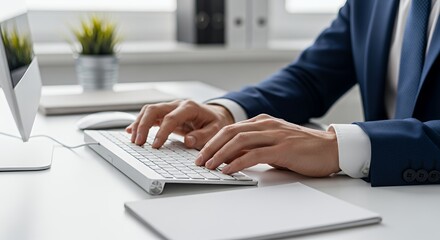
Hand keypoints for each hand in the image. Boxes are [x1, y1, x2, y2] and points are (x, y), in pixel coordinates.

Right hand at [126, 100, 233, 148]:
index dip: (161, 132)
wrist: (215, 115)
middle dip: (144, 125)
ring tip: (134, 140)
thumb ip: (203, 135)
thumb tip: (188, 141)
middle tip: (138, 142)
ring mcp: (169, 107)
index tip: (155, 145)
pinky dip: (139, 123)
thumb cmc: (215, 122)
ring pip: (148, 111)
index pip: (171, 118)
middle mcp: (177, 104)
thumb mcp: (215, 130)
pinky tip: (130, 131)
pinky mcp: (165, 113)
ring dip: (139, 124)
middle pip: (154, 110)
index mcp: (189, 107)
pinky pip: (149, 116)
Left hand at [195, 114, 339, 176]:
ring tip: (209, 165)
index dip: (213, 140)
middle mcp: (266, 125)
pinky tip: (228, 170)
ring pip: (239, 141)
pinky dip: (238, 162)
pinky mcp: (283, 148)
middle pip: (230, 132)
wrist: (332, 149)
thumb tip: (232, 158)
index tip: (202, 153)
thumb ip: (255, 148)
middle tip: (199, 160)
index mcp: (263, 122)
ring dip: (220, 154)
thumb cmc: (303, 148)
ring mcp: (275, 135)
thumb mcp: (274, 145)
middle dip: (211, 146)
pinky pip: (254, 154)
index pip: (231, 128)